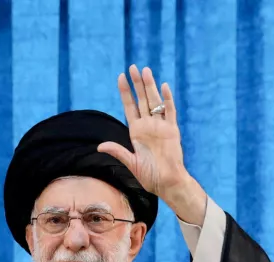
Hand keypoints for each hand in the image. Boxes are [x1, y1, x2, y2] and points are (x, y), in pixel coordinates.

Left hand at [98, 65, 206, 224]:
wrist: (168, 183)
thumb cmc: (150, 176)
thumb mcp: (131, 163)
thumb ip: (118, 152)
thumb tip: (100, 146)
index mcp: (136, 132)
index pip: (129, 107)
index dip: (125, 92)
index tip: (121, 77)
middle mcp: (148, 126)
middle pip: (142, 100)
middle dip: (137, 84)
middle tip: (133, 67)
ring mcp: (161, 127)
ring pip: (155, 102)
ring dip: (150, 87)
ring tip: (145, 71)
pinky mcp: (173, 130)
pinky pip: (170, 112)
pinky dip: (167, 99)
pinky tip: (163, 86)